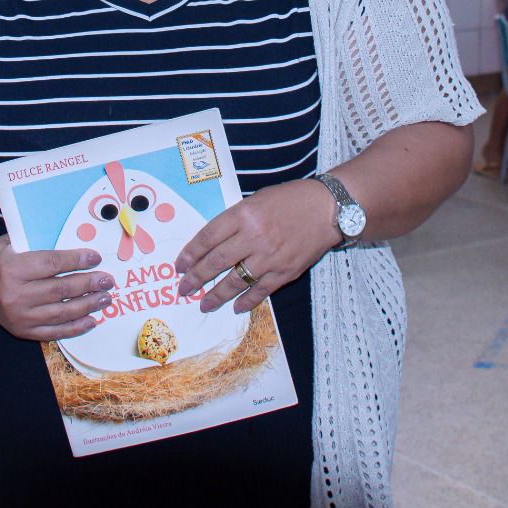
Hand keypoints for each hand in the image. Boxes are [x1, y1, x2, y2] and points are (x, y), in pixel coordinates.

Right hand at [0, 237, 115, 341]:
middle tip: (107, 280)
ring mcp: (18, 316)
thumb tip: (75, 241)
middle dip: (88, 284)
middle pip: (60, 290)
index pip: (51, 264)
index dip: (76, 261)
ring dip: (87, 306)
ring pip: (61, 313)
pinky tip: (92, 320)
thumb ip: (39, 243)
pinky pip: (54, 332)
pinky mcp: (22, 331)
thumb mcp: (11, 243)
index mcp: (11, 268)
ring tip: (105, 298)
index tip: (95, 257)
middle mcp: (14, 294)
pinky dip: (75, 328)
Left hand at [174, 180, 339, 315]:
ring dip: (216, 295)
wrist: (327, 209)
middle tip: (184, 288)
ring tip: (204, 303)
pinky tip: (235, 307)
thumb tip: (212, 242)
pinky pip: (260, 291)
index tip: (180, 265)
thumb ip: (235, 220)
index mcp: (244, 215)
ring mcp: (270, 257)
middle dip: (196, 278)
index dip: (191, 253)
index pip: (208, 237)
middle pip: (217, 262)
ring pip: (235, 281)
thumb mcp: (256, 200)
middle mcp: (254, 237)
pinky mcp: (285, 272)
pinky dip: (246, 301)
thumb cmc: (291, 200)